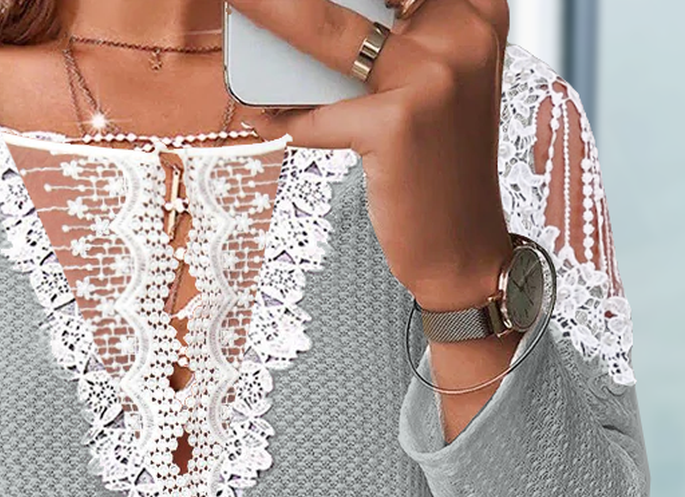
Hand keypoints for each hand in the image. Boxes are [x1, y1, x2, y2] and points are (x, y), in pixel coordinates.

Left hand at [226, 0, 513, 310]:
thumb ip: (393, 43)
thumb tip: (308, 20)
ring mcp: (432, 76)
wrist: (462, 249)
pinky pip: (316, 113)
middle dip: (297, 2)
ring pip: (326, 33)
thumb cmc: (438, 169)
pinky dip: (284, 119)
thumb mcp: (431, 86)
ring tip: (242, 10)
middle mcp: (462, 33)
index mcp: (476, 12)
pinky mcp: (397, 123)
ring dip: (271, 18)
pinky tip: (265, 117)